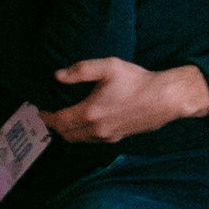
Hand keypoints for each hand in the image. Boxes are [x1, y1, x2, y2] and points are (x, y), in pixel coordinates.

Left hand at [42, 59, 208, 142]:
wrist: (167, 99)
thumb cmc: (139, 82)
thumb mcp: (109, 67)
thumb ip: (81, 70)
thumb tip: (58, 76)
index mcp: (89, 113)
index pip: (58, 121)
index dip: (46, 117)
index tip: (41, 110)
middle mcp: (96, 129)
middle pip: (66, 135)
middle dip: (56, 126)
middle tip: (52, 115)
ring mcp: (108, 136)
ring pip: (79, 140)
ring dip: (69, 132)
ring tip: (67, 119)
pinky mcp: (119, 137)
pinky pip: (94, 140)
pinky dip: (84, 135)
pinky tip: (89, 123)